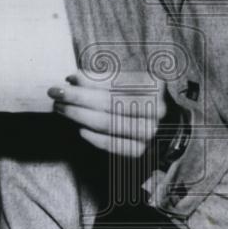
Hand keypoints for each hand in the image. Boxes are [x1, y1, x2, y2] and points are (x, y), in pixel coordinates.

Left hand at [48, 71, 167, 157]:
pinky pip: (112, 145)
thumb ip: (105, 79)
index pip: (115, 83)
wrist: (172, 128)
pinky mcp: (141, 150)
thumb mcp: (131, 82)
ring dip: (79, 116)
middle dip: (77, 97)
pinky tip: (79, 129)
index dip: (89, 81)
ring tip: (61, 108)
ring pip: (107, 123)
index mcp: (154, 86)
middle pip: (108, 103)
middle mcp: (154, 109)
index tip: (67, 78)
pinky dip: (94, 137)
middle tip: (56, 93)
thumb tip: (74, 78)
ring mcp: (149, 132)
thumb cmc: (144, 99)